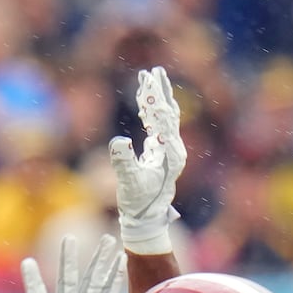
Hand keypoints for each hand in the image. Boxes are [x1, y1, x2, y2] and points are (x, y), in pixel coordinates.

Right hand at [108, 66, 185, 253]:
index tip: (147, 80)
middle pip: (168, 113)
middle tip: (152, 72)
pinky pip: (158, 128)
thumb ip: (124, 162)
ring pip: (164, 119)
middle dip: (158, 92)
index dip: (154, 98)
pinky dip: (150, 114)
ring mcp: (168, 151)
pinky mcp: (160, 155)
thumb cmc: (138, 204)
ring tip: (148, 80)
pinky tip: (144, 106)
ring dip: (155, 100)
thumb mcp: (129, 183)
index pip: (164, 118)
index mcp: (171, 153)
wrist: (145, 220)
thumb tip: (118, 141)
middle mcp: (173, 149)